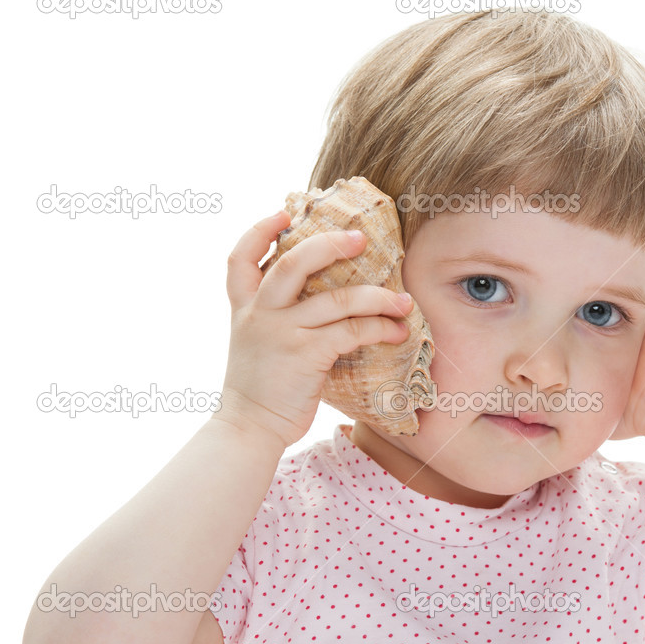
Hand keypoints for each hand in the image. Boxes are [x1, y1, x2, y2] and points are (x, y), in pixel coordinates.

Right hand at [212, 211, 414, 449]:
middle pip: (293, 262)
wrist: (249, 428)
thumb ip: (275, 317)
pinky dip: (379, 328)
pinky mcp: (305, 354)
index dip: (260, 230)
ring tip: (404, 300)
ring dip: (376, 296)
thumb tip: (318, 300)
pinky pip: (351, 331)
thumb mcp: (255, 343)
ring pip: (335, 299)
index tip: (283, 215)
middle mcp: (260, 313)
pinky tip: (397, 332)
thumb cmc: (261, 389)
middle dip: (330, 245)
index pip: (240, 258)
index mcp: (244, 308)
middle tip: (361, 237)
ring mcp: (282, 332)